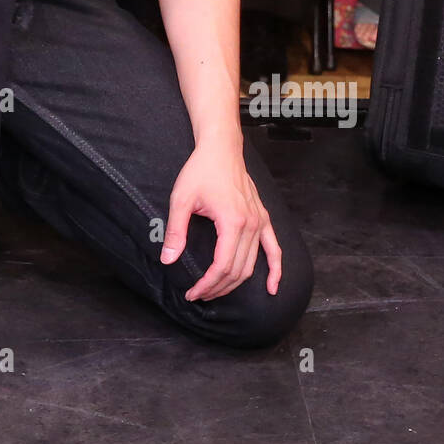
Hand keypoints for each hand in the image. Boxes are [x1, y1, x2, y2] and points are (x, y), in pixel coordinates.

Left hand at [161, 138, 282, 299]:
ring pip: (251, 265)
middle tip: (199, 295)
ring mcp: (260, 222)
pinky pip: (274, 249)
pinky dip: (276, 270)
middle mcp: (251, 225)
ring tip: (215, 291)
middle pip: (237, 270)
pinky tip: (272, 287)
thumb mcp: (182, 199)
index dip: (206, 284)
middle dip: (217, 288)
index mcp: (232, 221)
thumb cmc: (201, 170)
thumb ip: (176, 231)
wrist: (221, 149)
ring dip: (234, 283)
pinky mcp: (263, 218)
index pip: (221, 266)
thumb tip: (168, 259)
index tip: (192, 293)